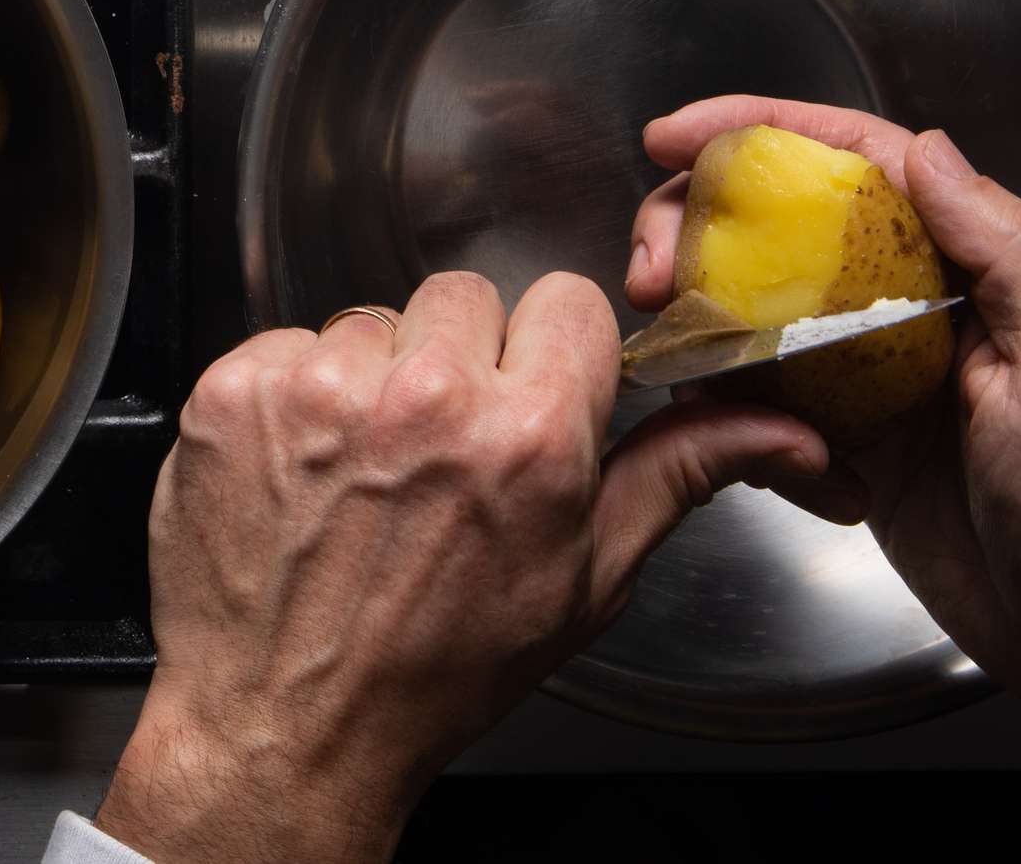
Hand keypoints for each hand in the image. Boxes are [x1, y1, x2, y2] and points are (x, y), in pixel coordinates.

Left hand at [95, 271, 824, 861]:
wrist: (289, 725)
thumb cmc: (441, 665)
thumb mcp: (586, 579)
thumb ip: (680, 474)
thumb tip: (786, 430)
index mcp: (532, 435)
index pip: (565, 301)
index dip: (548, 354)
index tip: (525, 395)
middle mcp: (427, 397)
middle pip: (465, 296)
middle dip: (461, 359)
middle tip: (437, 446)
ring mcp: (320, 389)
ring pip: (373, 319)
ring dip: (374, 378)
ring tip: (364, 467)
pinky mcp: (235, 392)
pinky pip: (288, 343)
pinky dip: (294, 394)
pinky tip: (304, 468)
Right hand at [627, 95, 1020, 773]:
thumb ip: (1011, 253)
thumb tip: (928, 148)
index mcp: (978, 269)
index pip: (865, 165)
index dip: (767, 131)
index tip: (678, 131)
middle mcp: (917, 305)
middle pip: (792, 228)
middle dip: (704, 226)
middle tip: (647, 265)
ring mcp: (874, 372)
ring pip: (764, 309)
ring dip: (702, 313)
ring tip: (661, 336)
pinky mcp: (846, 438)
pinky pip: (764, 397)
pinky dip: (725, 397)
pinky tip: (705, 407)